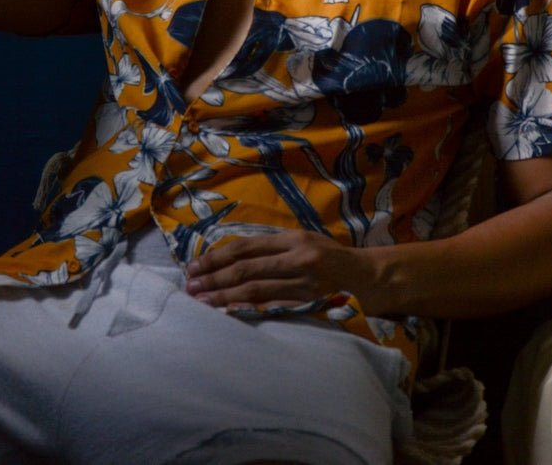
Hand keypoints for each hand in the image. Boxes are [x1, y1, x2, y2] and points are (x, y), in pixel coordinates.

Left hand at [185, 230, 384, 313]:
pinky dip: (248, 309)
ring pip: (256, 289)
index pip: (246, 247)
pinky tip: (228, 313)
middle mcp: (296, 258)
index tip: (195, 265)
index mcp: (291, 239)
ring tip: (201, 301)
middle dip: (215, 277)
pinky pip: (272, 307)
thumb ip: (270, 246)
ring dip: (225, 296)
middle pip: (246, 269)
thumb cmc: (325, 254)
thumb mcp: (300, 240)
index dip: (217, 256)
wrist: (361, 274)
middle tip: (190, 286)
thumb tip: (228, 254)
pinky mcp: (307, 302)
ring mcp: (302, 283)